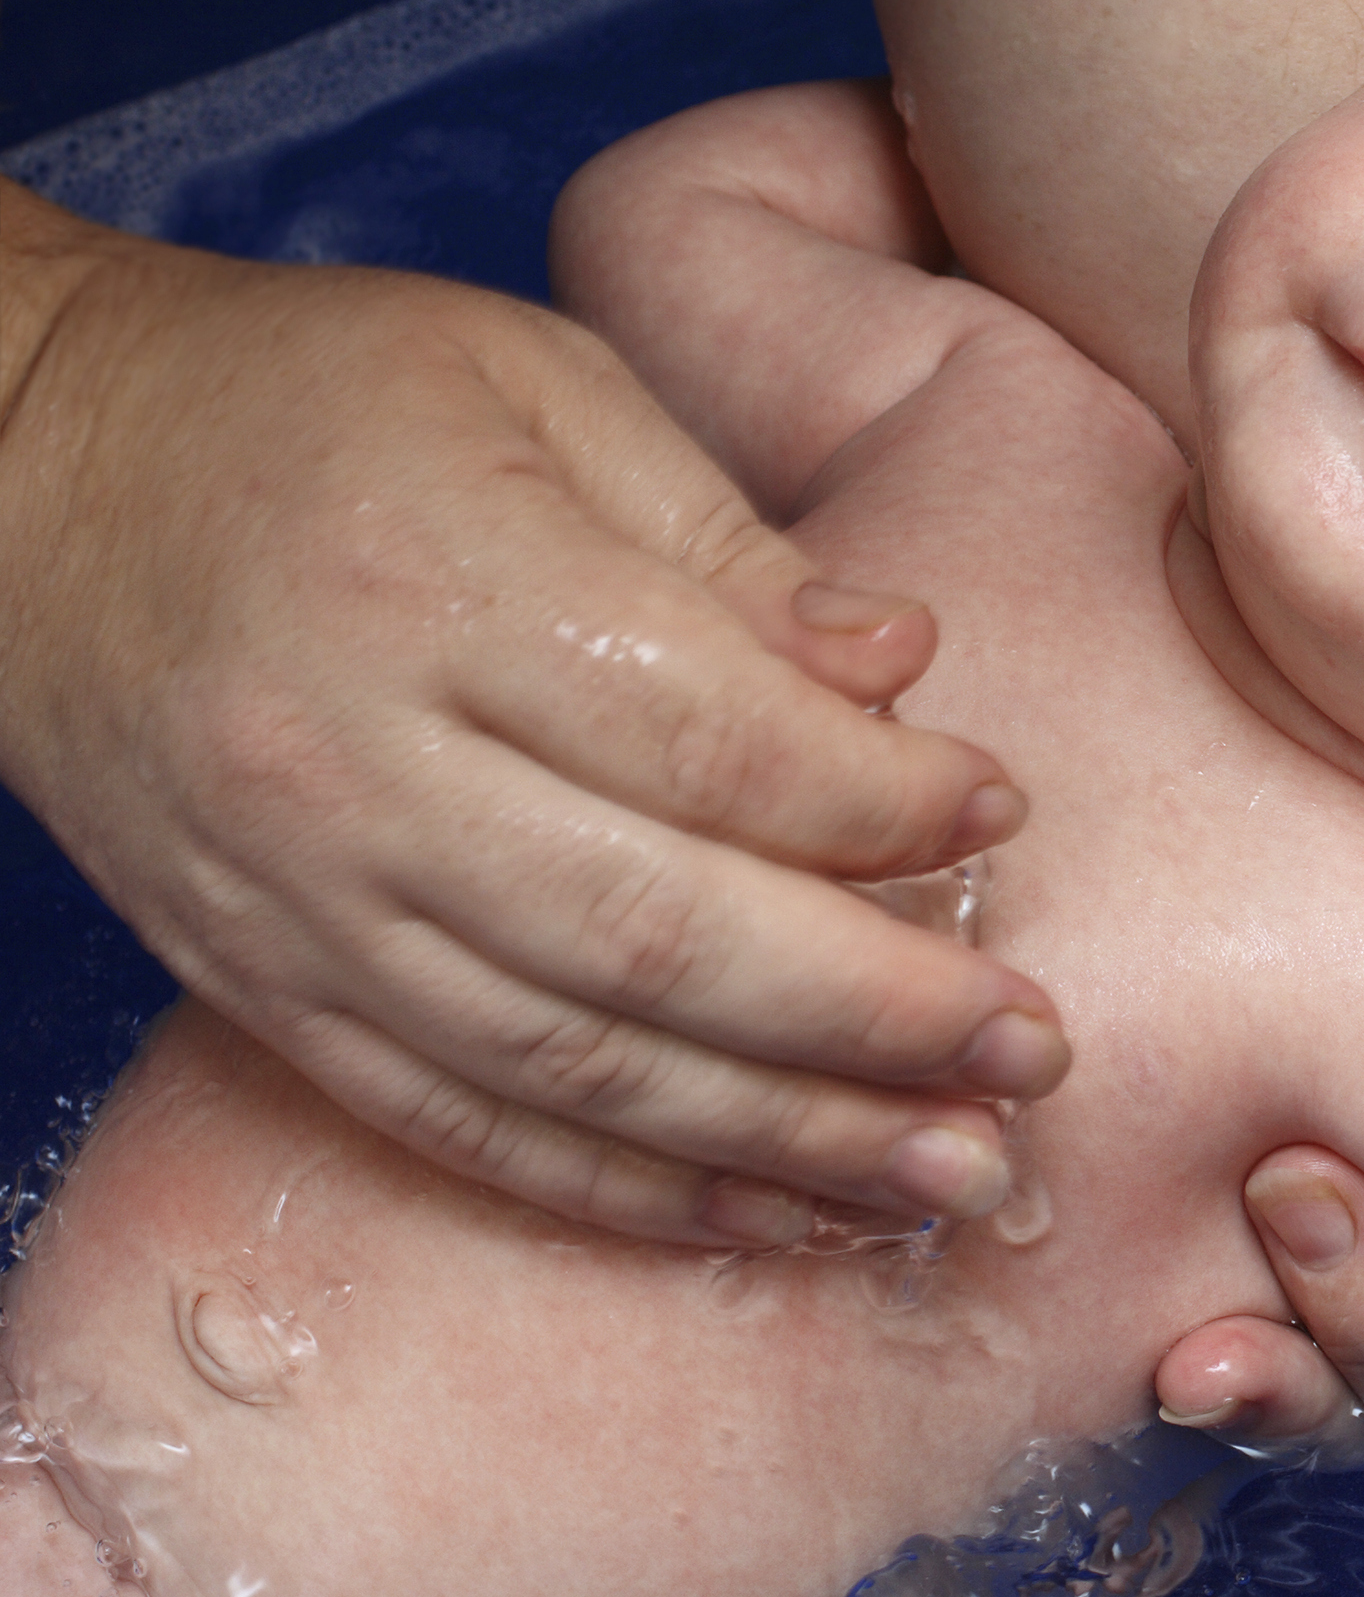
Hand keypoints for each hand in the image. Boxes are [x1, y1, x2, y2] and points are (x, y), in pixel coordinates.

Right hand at [0, 209, 1066, 1244]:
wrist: (26, 483)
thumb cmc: (320, 401)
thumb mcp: (539, 385)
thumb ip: (725, 541)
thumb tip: (903, 665)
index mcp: (450, 587)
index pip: (711, 740)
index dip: (879, 798)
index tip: (1000, 812)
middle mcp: (365, 767)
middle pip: (660, 934)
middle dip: (874, 1015)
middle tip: (1031, 1054)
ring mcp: (305, 901)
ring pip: (573, 1064)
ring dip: (782, 1140)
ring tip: (948, 1180)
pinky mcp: (267, 986)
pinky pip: (462, 1123)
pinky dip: (626, 1184)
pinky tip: (767, 1211)